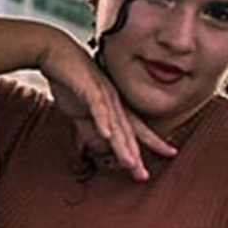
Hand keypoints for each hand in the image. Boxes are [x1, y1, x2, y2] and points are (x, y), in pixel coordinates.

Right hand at [39, 40, 173, 180]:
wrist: (56, 53)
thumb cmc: (70, 82)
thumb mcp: (81, 113)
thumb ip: (91, 131)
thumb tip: (103, 148)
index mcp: (115, 107)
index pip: (137, 128)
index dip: (154, 141)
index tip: (171, 153)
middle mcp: (114, 101)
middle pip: (128, 131)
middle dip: (136, 154)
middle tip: (142, 175)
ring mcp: (103, 94)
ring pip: (116, 123)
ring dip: (122, 144)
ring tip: (129, 162)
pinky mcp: (88, 88)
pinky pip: (97, 107)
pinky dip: (102, 121)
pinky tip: (107, 134)